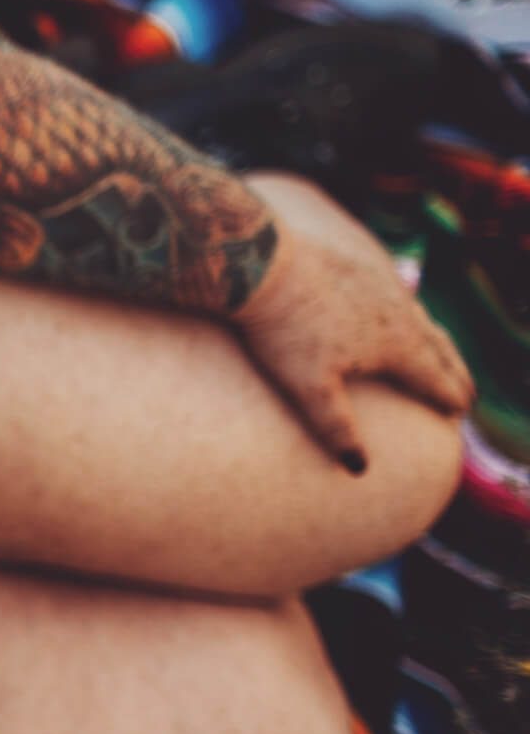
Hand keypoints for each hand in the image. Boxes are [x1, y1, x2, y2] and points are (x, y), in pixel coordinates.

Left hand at [233, 171, 473, 471]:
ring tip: (442, 352)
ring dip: (436, 341)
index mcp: (395, 345)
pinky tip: (397, 310)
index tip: (460, 414)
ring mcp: (380, 286)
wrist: (264, 266)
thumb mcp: (308, 387)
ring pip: (420, 319)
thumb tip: (358, 468)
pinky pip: (395, 294)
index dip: (448, 398)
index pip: (432, 378)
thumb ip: (335, 427)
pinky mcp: (358, 266)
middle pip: (437, 348)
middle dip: (454, 372)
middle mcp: (398, 314)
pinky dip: (408, 311)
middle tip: (469, 392)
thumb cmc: (284, 331)